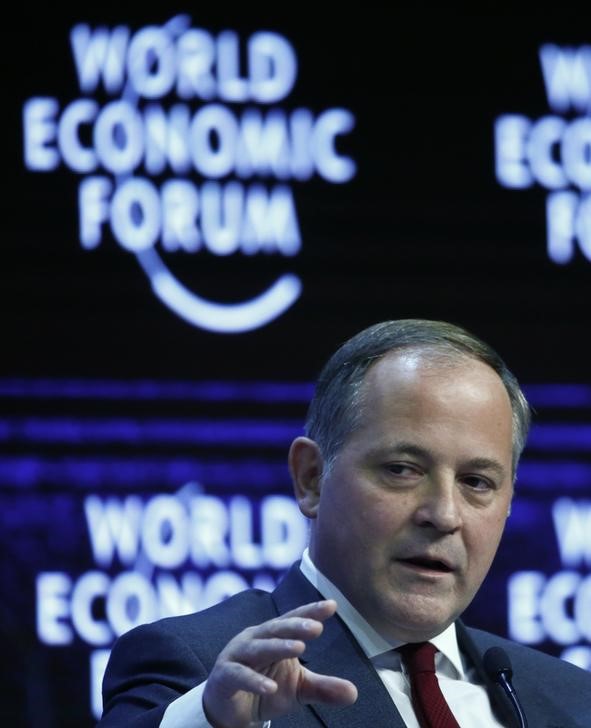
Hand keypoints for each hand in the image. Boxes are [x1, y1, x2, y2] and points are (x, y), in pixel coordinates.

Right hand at [202, 599, 357, 726]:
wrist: (229, 710)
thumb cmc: (265, 687)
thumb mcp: (297, 688)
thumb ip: (322, 687)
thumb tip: (354, 693)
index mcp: (273, 636)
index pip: (294, 620)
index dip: (311, 611)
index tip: (333, 604)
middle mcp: (254, 639)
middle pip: (276, 628)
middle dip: (296, 625)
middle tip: (317, 626)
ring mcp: (237, 655)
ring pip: (258, 647)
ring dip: (278, 646)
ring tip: (299, 648)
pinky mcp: (224, 676)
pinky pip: (239, 675)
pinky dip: (254, 680)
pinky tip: (270, 688)